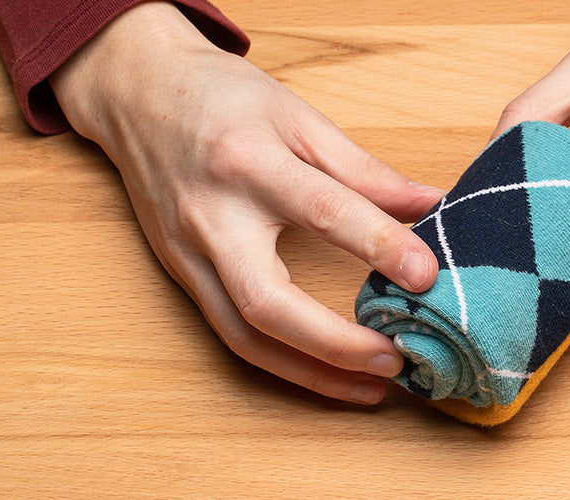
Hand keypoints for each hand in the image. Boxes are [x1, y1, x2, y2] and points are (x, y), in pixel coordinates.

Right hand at [50, 2, 443, 403]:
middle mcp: (213, 216)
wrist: (136, 91)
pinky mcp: (180, 274)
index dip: (380, 245)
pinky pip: (230, 333)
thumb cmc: (222, 97)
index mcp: (250, 162)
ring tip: (371, 386)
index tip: (427, 275)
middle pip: (268, 302)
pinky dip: (281, 362)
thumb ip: (365, 170)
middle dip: (336, 343)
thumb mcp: (299, 117)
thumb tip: (433, 204)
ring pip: (244, 336)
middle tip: (396, 358)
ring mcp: (189, 252)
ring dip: (310, 373)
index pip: (324, 212)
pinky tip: (325, 372)